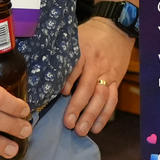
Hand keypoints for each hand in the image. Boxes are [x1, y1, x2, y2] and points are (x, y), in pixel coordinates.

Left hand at [64, 18, 129, 133]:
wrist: (117, 29)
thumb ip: (63, 55)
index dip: (69, 81)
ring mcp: (108, 74)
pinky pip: (112, 100)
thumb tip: (42, 75)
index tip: (61, 95)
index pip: (75, 68)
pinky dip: (105, 115)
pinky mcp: (116, 81)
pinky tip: (96, 128)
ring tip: (81, 130)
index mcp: (83, 53)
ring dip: (91, 115)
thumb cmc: (90, 35)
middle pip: (88, 87)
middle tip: (68, 124)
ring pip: (101, 97)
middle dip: (78, 106)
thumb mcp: (75, 39)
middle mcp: (96, 65)